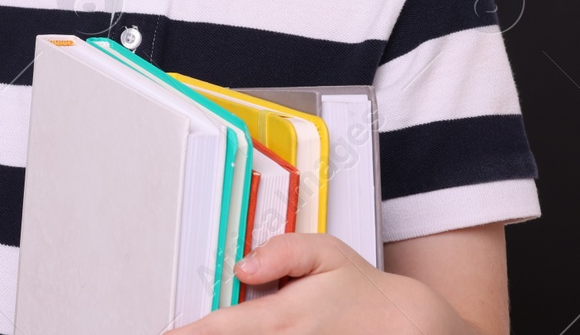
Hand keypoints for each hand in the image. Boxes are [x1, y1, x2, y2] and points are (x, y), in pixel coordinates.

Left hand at [168, 233, 477, 334]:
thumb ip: (282, 253)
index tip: (166, 332)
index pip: (224, 328)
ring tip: (196, 334)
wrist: (413, 327)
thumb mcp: (328, 253)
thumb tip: (242, 267)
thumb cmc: (364, 291)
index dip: (190, 333)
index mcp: (287, 316)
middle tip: (175, 333)